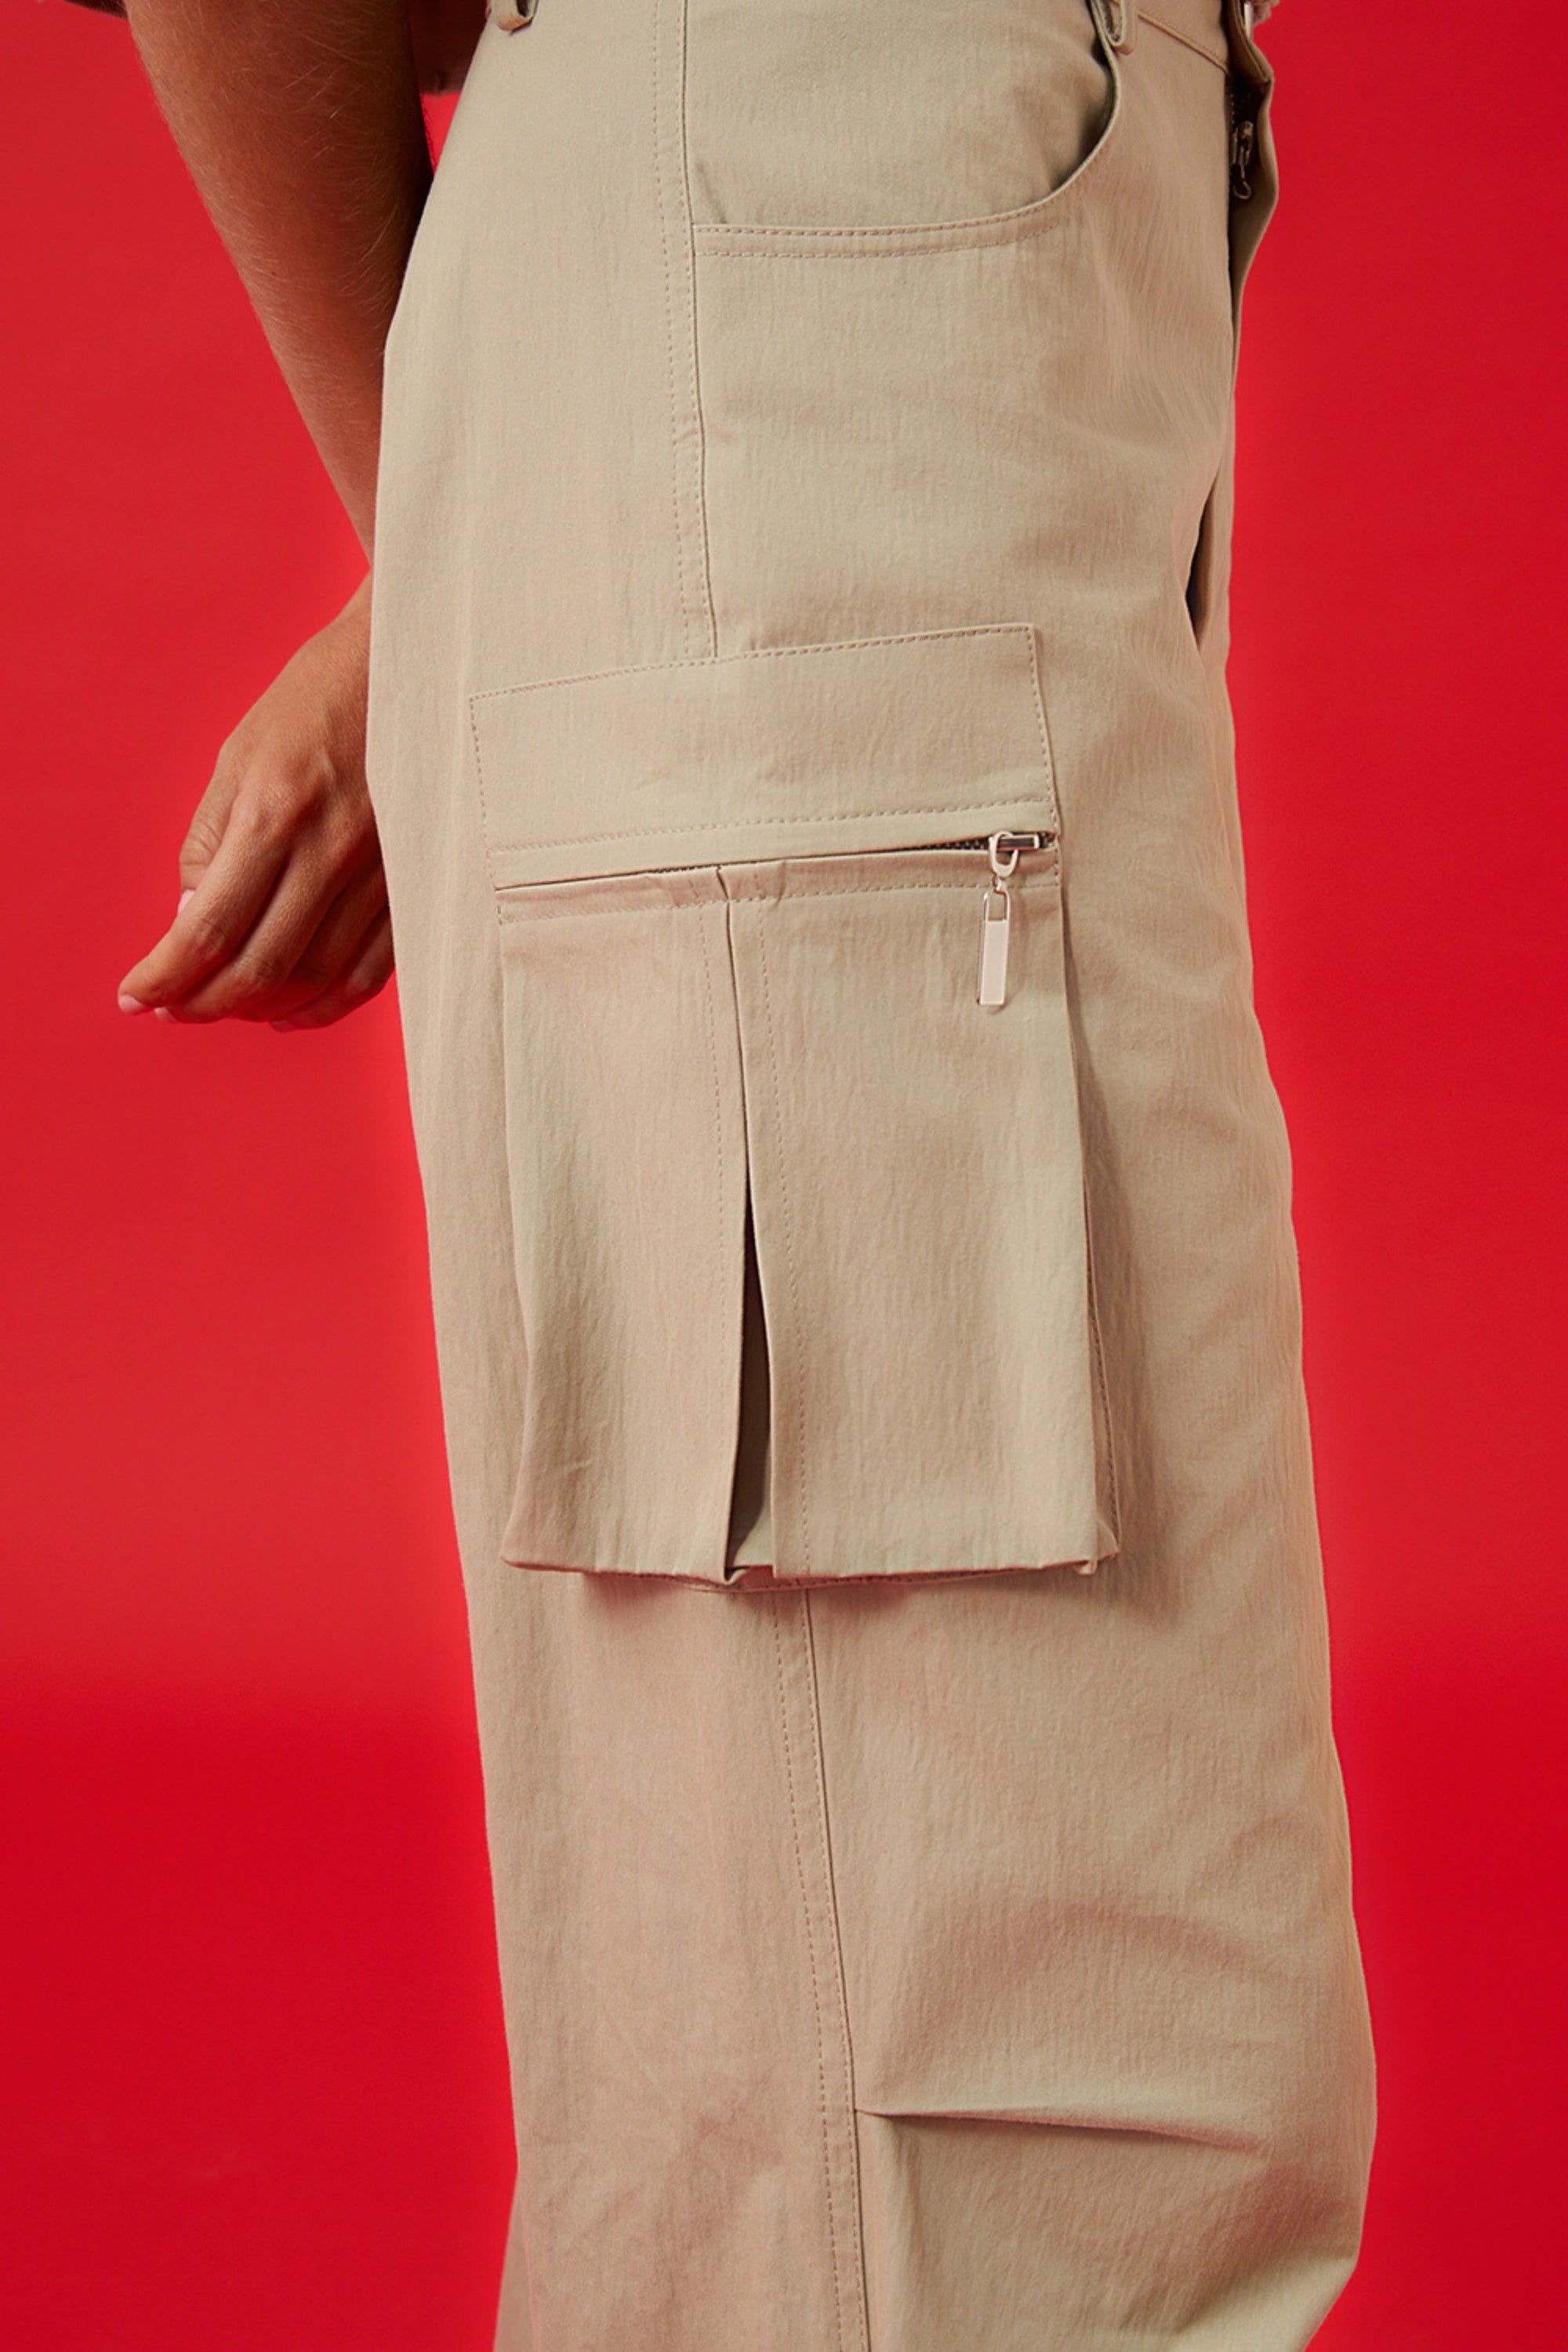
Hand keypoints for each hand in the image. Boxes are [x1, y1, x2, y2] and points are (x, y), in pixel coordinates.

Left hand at [117, 579, 392, 1032]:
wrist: (418, 666)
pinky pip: (372, 971)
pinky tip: (292, 1011)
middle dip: (204, 1003)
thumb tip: (191, 920)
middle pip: (261, 965)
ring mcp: (382, 872)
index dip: (166, 974)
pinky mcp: (415, 883)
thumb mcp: (242, 754)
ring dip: (261, 1008)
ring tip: (225, 1007)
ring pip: (316, 977)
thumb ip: (211, 841)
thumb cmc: (319, 700)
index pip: (209, 926)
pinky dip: (328, 1004)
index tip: (136, 994)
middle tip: (173, 1009)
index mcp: (275, 810)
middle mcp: (331, 850)